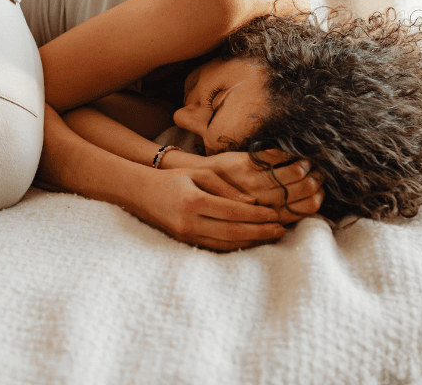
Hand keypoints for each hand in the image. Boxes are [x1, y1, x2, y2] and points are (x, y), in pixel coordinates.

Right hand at [133, 168, 287, 251]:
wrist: (141, 194)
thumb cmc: (172, 179)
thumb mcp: (199, 173)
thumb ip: (226, 187)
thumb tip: (252, 201)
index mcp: (193, 200)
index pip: (233, 211)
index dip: (256, 215)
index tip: (275, 214)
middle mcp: (189, 221)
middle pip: (232, 231)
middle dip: (259, 232)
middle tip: (280, 230)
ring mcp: (186, 234)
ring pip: (225, 244)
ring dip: (251, 242)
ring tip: (270, 237)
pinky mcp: (185, 242)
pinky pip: (215, 248)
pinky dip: (236, 246)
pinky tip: (250, 241)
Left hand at [202, 150, 324, 223]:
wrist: (198, 182)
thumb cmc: (226, 199)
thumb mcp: (250, 213)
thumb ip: (272, 212)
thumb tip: (300, 210)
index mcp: (265, 214)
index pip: (305, 208)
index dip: (317, 197)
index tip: (319, 189)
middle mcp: (261, 200)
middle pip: (303, 189)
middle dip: (315, 180)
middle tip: (317, 173)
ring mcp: (253, 181)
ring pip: (294, 172)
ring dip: (304, 165)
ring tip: (306, 162)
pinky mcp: (245, 163)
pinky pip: (275, 156)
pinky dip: (287, 153)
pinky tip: (290, 153)